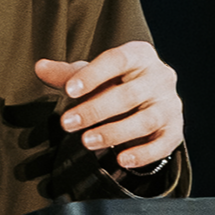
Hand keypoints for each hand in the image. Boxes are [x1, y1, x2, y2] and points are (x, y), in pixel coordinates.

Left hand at [34, 41, 181, 170]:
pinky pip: (162, 144)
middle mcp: (160, 76)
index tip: (69, 91)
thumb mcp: (92, 75)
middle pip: (128, 94)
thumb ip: (67, 74)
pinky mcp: (175, 130)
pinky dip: (142, 154)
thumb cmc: (116, 82)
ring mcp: (170, 104)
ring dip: (114, 133)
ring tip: (86, 141)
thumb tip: (40, 67)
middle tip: (67, 123)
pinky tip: (121, 160)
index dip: (93, 75)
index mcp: (140, 54)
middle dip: (95, 110)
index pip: (116, 59)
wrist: (150, 98)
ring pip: (145, 120)